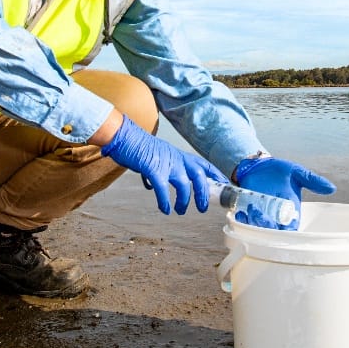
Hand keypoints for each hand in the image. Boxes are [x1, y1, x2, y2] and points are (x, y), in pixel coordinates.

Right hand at [100, 116, 227, 214]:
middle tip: (202, 208)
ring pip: (184, 184)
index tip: (224, 185)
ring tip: (180, 211)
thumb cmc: (137, 147)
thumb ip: (158, 170)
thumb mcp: (155, 157)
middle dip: (203, 193)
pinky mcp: (152, 168)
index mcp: (179, 155)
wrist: (123, 136)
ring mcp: (165, 162)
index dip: (216, 175)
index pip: (204, 165)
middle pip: (199, 176)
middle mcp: (176, 158)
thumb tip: (152, 186)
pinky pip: (162, 189)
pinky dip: (165, 201)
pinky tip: (165, 209)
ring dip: (184, 201)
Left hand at [234, 156, 335, 229]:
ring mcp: (261, 213)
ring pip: (259, 227)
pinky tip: (242, 212)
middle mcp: (275, 215)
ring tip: (252, 210)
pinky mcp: (248, 209)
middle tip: (263, 215)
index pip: (291, 228)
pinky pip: (246, 220)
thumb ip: (313, 181)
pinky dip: (243, 219)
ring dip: (255, 222)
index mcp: (290, 210)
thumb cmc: (280, 170)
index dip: (287, 231)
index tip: (283, 228)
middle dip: (268, 226)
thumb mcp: (298, 173)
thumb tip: (332, 188)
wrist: (259, 164)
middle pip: (273, 230)